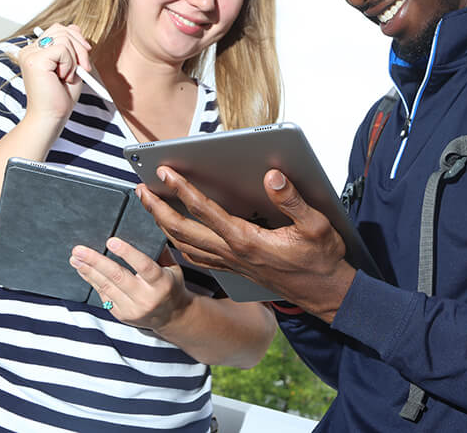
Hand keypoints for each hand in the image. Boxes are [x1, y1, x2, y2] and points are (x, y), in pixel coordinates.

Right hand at [18, 23, 91, 123]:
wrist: (53, 115)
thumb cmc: (61, 95)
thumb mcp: (72, 65)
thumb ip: (72, 46)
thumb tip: (74, 26)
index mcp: (36, 50)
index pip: (58, 29)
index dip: (76, 39)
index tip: (85, 57)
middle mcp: (29, 50)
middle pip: (62, 30)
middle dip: (80, 47)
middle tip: (84, 68)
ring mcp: (30, 54)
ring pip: (64, 38)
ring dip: (74, 58)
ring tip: (68, 76)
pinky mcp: (34, 60)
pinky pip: (62, 49)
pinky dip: (70, 64)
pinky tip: (63, 78)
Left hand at [70, 239, 191, 330]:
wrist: (172, 316)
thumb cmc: (171, 285)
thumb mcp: (173, 268)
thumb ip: (160, 251)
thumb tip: (145, 230)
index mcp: (161, 283)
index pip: (143, 265)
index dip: (127, 253)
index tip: (111, 241)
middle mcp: (146, 297)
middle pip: (117, 277)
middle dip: (96, 261)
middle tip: (80, 250)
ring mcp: (132, 308)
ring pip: (106, 286)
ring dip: (88, 271)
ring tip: (75, 258)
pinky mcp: (121, 315)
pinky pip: (103, 295)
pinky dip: (92, 281)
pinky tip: (84, 270)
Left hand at [139, 167, 356, 322]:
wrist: (324, 294)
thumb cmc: (320, 258)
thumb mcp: (315, 225)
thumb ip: (291, 200)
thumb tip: (271, 176)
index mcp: (247, 240)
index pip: (205, 211)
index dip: (182, 189)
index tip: (165, 172)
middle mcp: (233, 253)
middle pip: (183, 231)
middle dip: (158, 209)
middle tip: (142, 190)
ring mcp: (232, 265)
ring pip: (185, 246)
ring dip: (163, 226)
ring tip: (151, 207)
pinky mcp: (235, 271)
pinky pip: (197, 259)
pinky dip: (179, 246)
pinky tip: (175, 237)